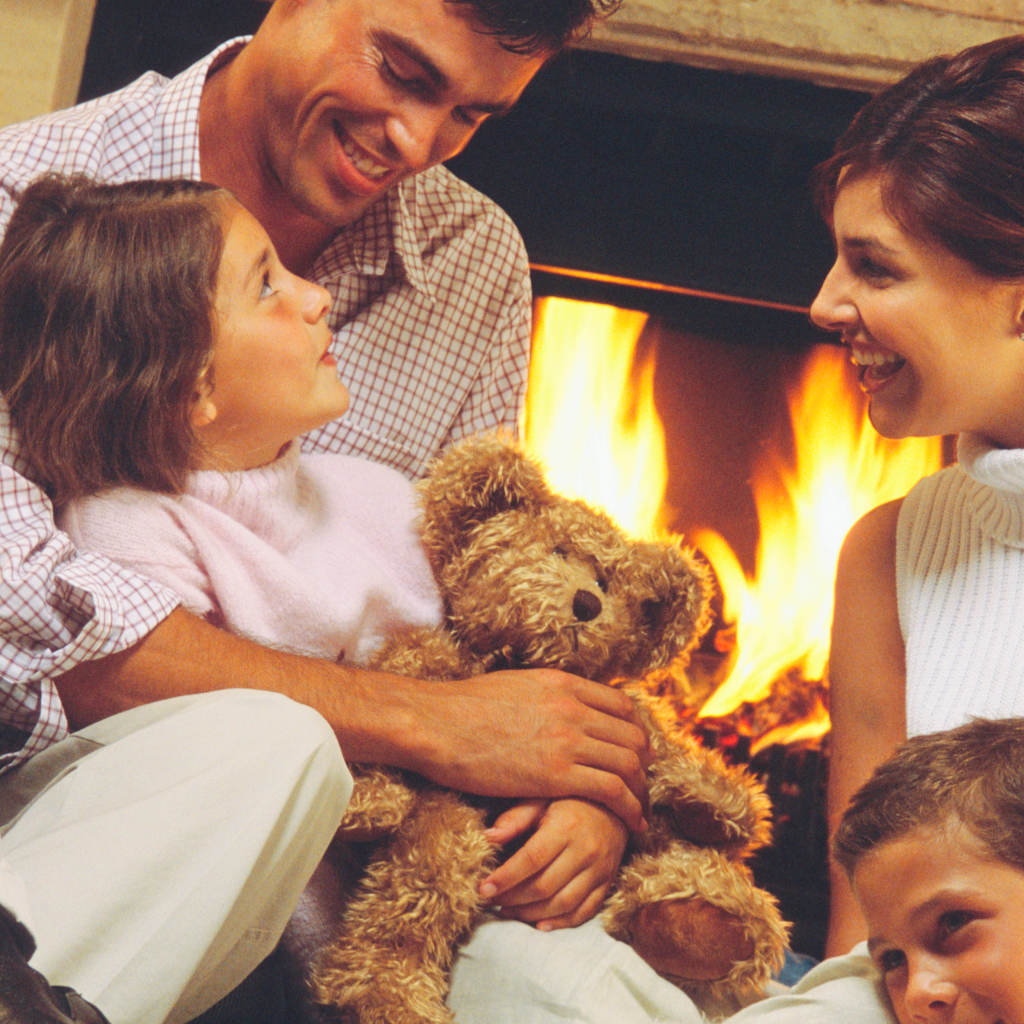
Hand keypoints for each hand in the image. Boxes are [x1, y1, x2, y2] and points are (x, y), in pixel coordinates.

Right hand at [404, 668, 650, 832]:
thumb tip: (552, 703)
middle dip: (644, 763)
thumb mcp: (514, 685)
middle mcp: (573, 708)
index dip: (635, 730)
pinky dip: (630, 809)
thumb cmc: (461, 708)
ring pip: (629, 764)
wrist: (435, 723)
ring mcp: (567, 740)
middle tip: (643, 784)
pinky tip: (632, 824)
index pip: (621, 705)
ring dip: (641, 790)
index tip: (636, 749)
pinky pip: (612, 791)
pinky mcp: (557, 774)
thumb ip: (543, 694)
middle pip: (632, 735)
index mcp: (562, 683)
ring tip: (641, 810)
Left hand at [477, 798, 628, 929]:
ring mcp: (600, 869)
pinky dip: (562, 922)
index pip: (531, 859)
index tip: (482, 889)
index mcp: (566, 826)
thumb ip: (515, 818)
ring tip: (509, 912)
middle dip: (513, 899)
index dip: (505, 878)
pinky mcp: (608, 882)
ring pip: (563, 903)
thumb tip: (488, 838)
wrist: (617, 802)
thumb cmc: (571, 799)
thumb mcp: (542, 798)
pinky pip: (585, 911)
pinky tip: (539, 924)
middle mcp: (586, 850)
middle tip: (492, 901)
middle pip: (545, 886)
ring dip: (532, 914)